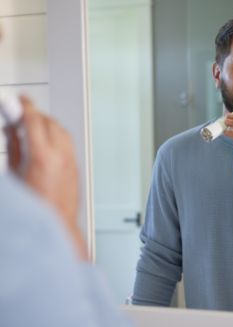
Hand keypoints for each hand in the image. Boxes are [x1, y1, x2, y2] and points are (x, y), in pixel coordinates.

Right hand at [5, 96, 86, 259]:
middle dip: (36, 115)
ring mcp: (71, 161)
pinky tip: (47, 140)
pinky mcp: (76, 166)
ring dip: (48, 124)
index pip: (35, 121)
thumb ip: (15, 147)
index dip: (26, 106)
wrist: (55, 224)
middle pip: (50, 122)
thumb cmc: (33, 206)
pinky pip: (68, 142)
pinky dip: (57, 135)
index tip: (21, 100)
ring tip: (34, 127)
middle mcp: (60, 156)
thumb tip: (12, 130)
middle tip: (23, 114)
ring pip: (62, 131)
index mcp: (42, 157)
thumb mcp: (15, 174)